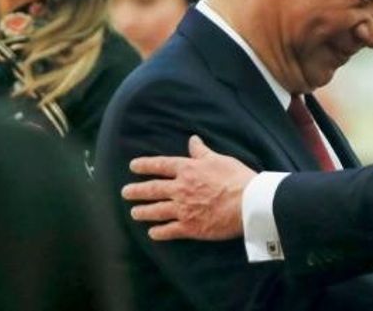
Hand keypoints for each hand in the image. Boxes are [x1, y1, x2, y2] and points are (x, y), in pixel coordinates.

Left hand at [122, 135, 256, 240]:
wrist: (247, 203)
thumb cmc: (236, 178)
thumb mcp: (219, 159)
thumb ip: (202, 152)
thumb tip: (192, 140)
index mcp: (188, 169)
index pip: (161, 165)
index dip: (145, 165)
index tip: (133, 166)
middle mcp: (180, 189)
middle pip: (152, 189)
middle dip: (136, 191)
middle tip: (125, 193)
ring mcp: (183, 209)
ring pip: (156, 210)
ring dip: (143, 212)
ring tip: (134, 213)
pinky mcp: (190, 227)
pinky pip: (169, 230)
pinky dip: (159, 232)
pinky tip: (152, 233)